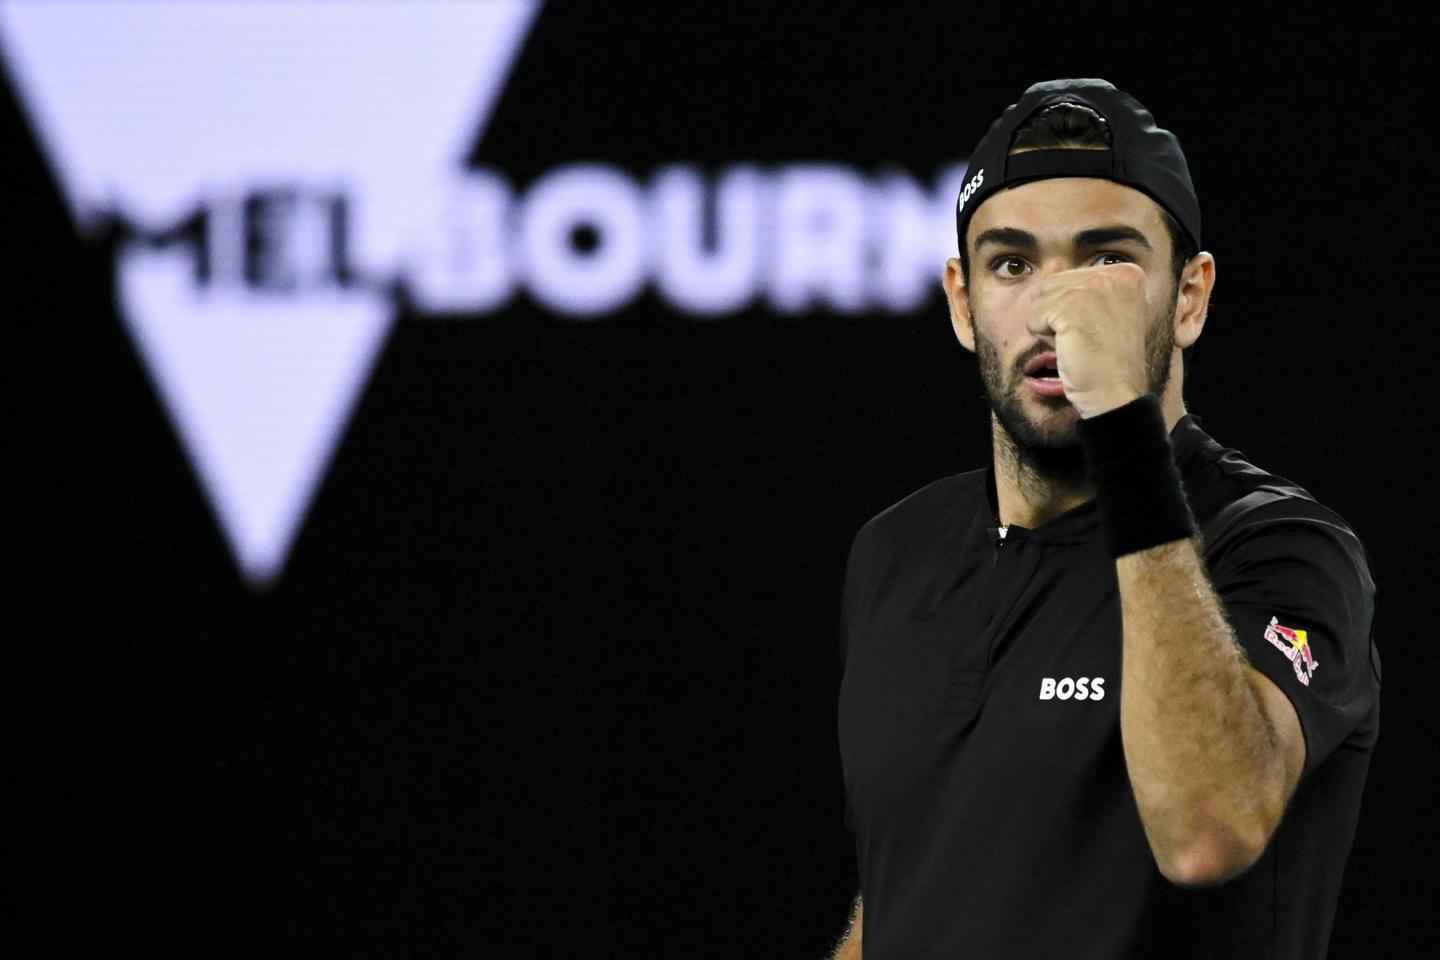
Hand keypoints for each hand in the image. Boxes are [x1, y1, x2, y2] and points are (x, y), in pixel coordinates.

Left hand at [1025, 261, 1152, 417]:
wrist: (1115, 395)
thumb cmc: (1106, 361)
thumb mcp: (1105, 313)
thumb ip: (1084, 289)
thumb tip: (1049, 268)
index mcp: (1126, 272)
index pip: (1068, 278)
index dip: (1072, 310)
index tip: (1100, 331)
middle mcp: (1113, 273)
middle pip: (1051, 284)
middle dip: (1057, 316)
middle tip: (1087, 339)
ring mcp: (1094, 287)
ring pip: (1039, 300)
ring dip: (1050, 328)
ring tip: (1080, 344)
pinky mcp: (1073, 305)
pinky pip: (1033, 318)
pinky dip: (1045, 339)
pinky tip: (1072, 349)